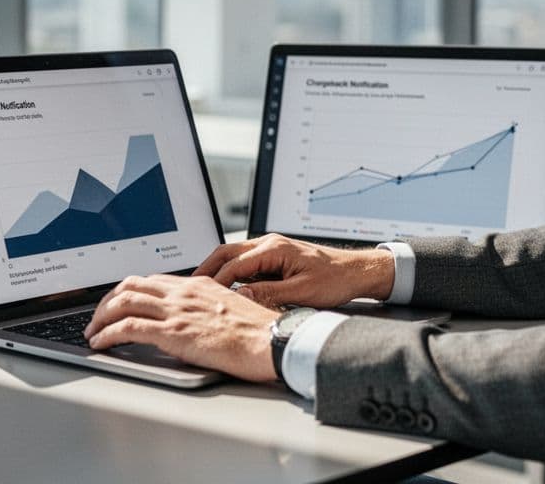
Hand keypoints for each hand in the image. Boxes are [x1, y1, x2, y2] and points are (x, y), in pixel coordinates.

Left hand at [83, 274, 280, 381]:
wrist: (271, 341)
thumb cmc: (258, 332)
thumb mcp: (228, 308)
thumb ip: (204, 308)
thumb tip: (189, 319)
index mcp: (197, 285)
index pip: (151, 279)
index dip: (127, 290)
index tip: (117, 303)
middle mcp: (183, 292)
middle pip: (131, 285)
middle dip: (107, 301)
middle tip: (97, 316)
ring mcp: (177, 310)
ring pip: (123, 303)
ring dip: (100, 317)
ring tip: (92, 331)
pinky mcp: (173, 332)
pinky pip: (128, 328)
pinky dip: (107, 334)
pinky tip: (100, 343)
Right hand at [192, 234, 394, 308]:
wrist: (357, 271)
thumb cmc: (335, 280)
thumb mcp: (302, 292)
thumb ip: (268, 295)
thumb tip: (240, 298)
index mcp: (274, 249)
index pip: (234, 265)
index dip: (215, 282)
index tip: (200, 297)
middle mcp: (270, 244)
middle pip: (226, 253)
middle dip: (206, 269)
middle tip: (187, 286)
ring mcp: (272, 249)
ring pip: (234, 256)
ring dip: (217, 270)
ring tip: (201, 289)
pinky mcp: (276, 257)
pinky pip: (247, 263)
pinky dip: (232, 273)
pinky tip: (227, 289)